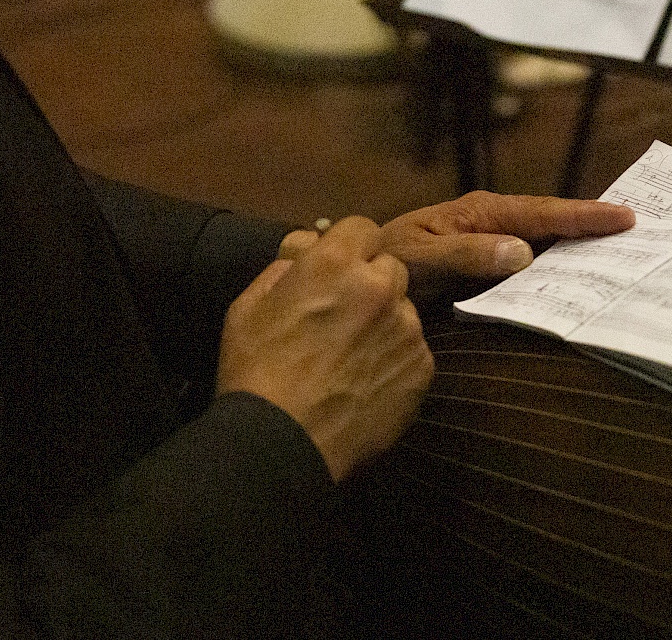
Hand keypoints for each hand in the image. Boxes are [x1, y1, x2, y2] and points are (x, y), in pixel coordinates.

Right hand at [216, 217, 431, 481]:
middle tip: (344, 314)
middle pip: (389, 266)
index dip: (347, 247)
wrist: (283, 444)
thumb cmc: (255, 372)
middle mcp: (380, 288)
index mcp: (334, 264)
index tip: (337, 269)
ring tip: (354, 355)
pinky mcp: (423, 367)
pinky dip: (395, 358)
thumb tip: (309, 243)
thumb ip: (284, 264)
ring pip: (405, 308)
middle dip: (370, 281)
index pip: (361, 227)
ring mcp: (407, 328)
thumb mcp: (248, 306)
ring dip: (385, 320)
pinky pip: (413, 348)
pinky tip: (367, 381)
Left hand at [276, 193, 634, 305]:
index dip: (582, 215)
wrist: (352, 277)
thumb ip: (466, 255)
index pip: (540, 213)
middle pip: (550, 221)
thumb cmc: (383, 264)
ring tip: (622, 248)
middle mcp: (488, 223)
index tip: (623, 218)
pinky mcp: (484, 263)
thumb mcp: (419, 259)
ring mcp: (488, 242)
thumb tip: (523, 252)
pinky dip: (556, 263)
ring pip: (544, 239)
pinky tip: (577, 275)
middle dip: (591, 222)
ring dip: (578, 243)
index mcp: (477, 214)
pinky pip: (529, 260)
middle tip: (640, 227)